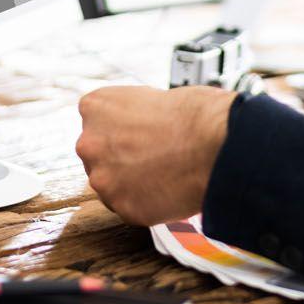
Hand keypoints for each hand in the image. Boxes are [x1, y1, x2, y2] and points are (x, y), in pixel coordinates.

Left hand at [75, 85, 235, 225]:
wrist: (213, 143)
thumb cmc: (193, 114)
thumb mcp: (151, 96)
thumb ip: (130, 116)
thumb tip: (134, 131)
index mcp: (94, 107)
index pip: (99, 122)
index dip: (125, 129)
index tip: (144, 133)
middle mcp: (89, 143)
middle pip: (101, 155)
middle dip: (123, 158)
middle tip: (156, 156)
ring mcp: (103, 179)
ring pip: (114, 185)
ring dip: (133, 183)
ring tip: (167, 174)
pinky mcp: (122, 208)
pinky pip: (132, 207)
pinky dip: (149, 203)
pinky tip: (170, 189)